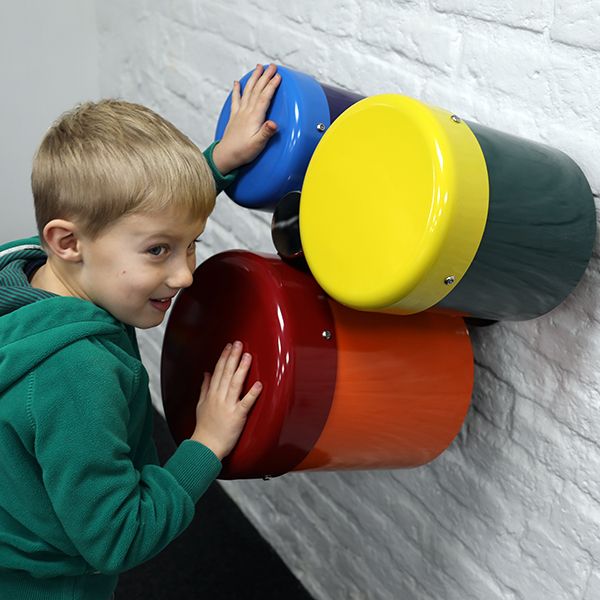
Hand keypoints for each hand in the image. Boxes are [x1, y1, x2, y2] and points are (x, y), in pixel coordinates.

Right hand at [191, 341, 262, 459]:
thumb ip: (204, 387)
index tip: (229, 346)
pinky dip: (252, 394)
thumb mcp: (201, 404)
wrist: (205, 447)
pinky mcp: (237, 416)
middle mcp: (219, 397)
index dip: (224, 357)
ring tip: (248, 356)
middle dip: (233, 357)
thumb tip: (206, 373)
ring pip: (235, 384)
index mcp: (211, 394)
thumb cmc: (204, 428)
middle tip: (239, 344)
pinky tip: (258, 384)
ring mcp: (228, 406)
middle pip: (226, 373)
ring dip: (242, 369)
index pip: (218, 371)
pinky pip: (246, 403)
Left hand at [212, 63, 281, 173]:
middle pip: (257, 90)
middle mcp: (246, 112)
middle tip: (272, 66)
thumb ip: (266, 133)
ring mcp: (239, 113)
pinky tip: (237, 83)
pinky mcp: (234, 117)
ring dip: (253, 78)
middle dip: (265, 76)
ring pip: (248, 91)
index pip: (264, 97)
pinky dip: (237, 90)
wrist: (226, 157)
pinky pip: (236, 99)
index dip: (272, 85)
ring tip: (258, 68)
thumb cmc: (242, 152)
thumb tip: (273, 124)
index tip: (278, 76)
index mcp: (254, 117)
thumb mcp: (258, 144)